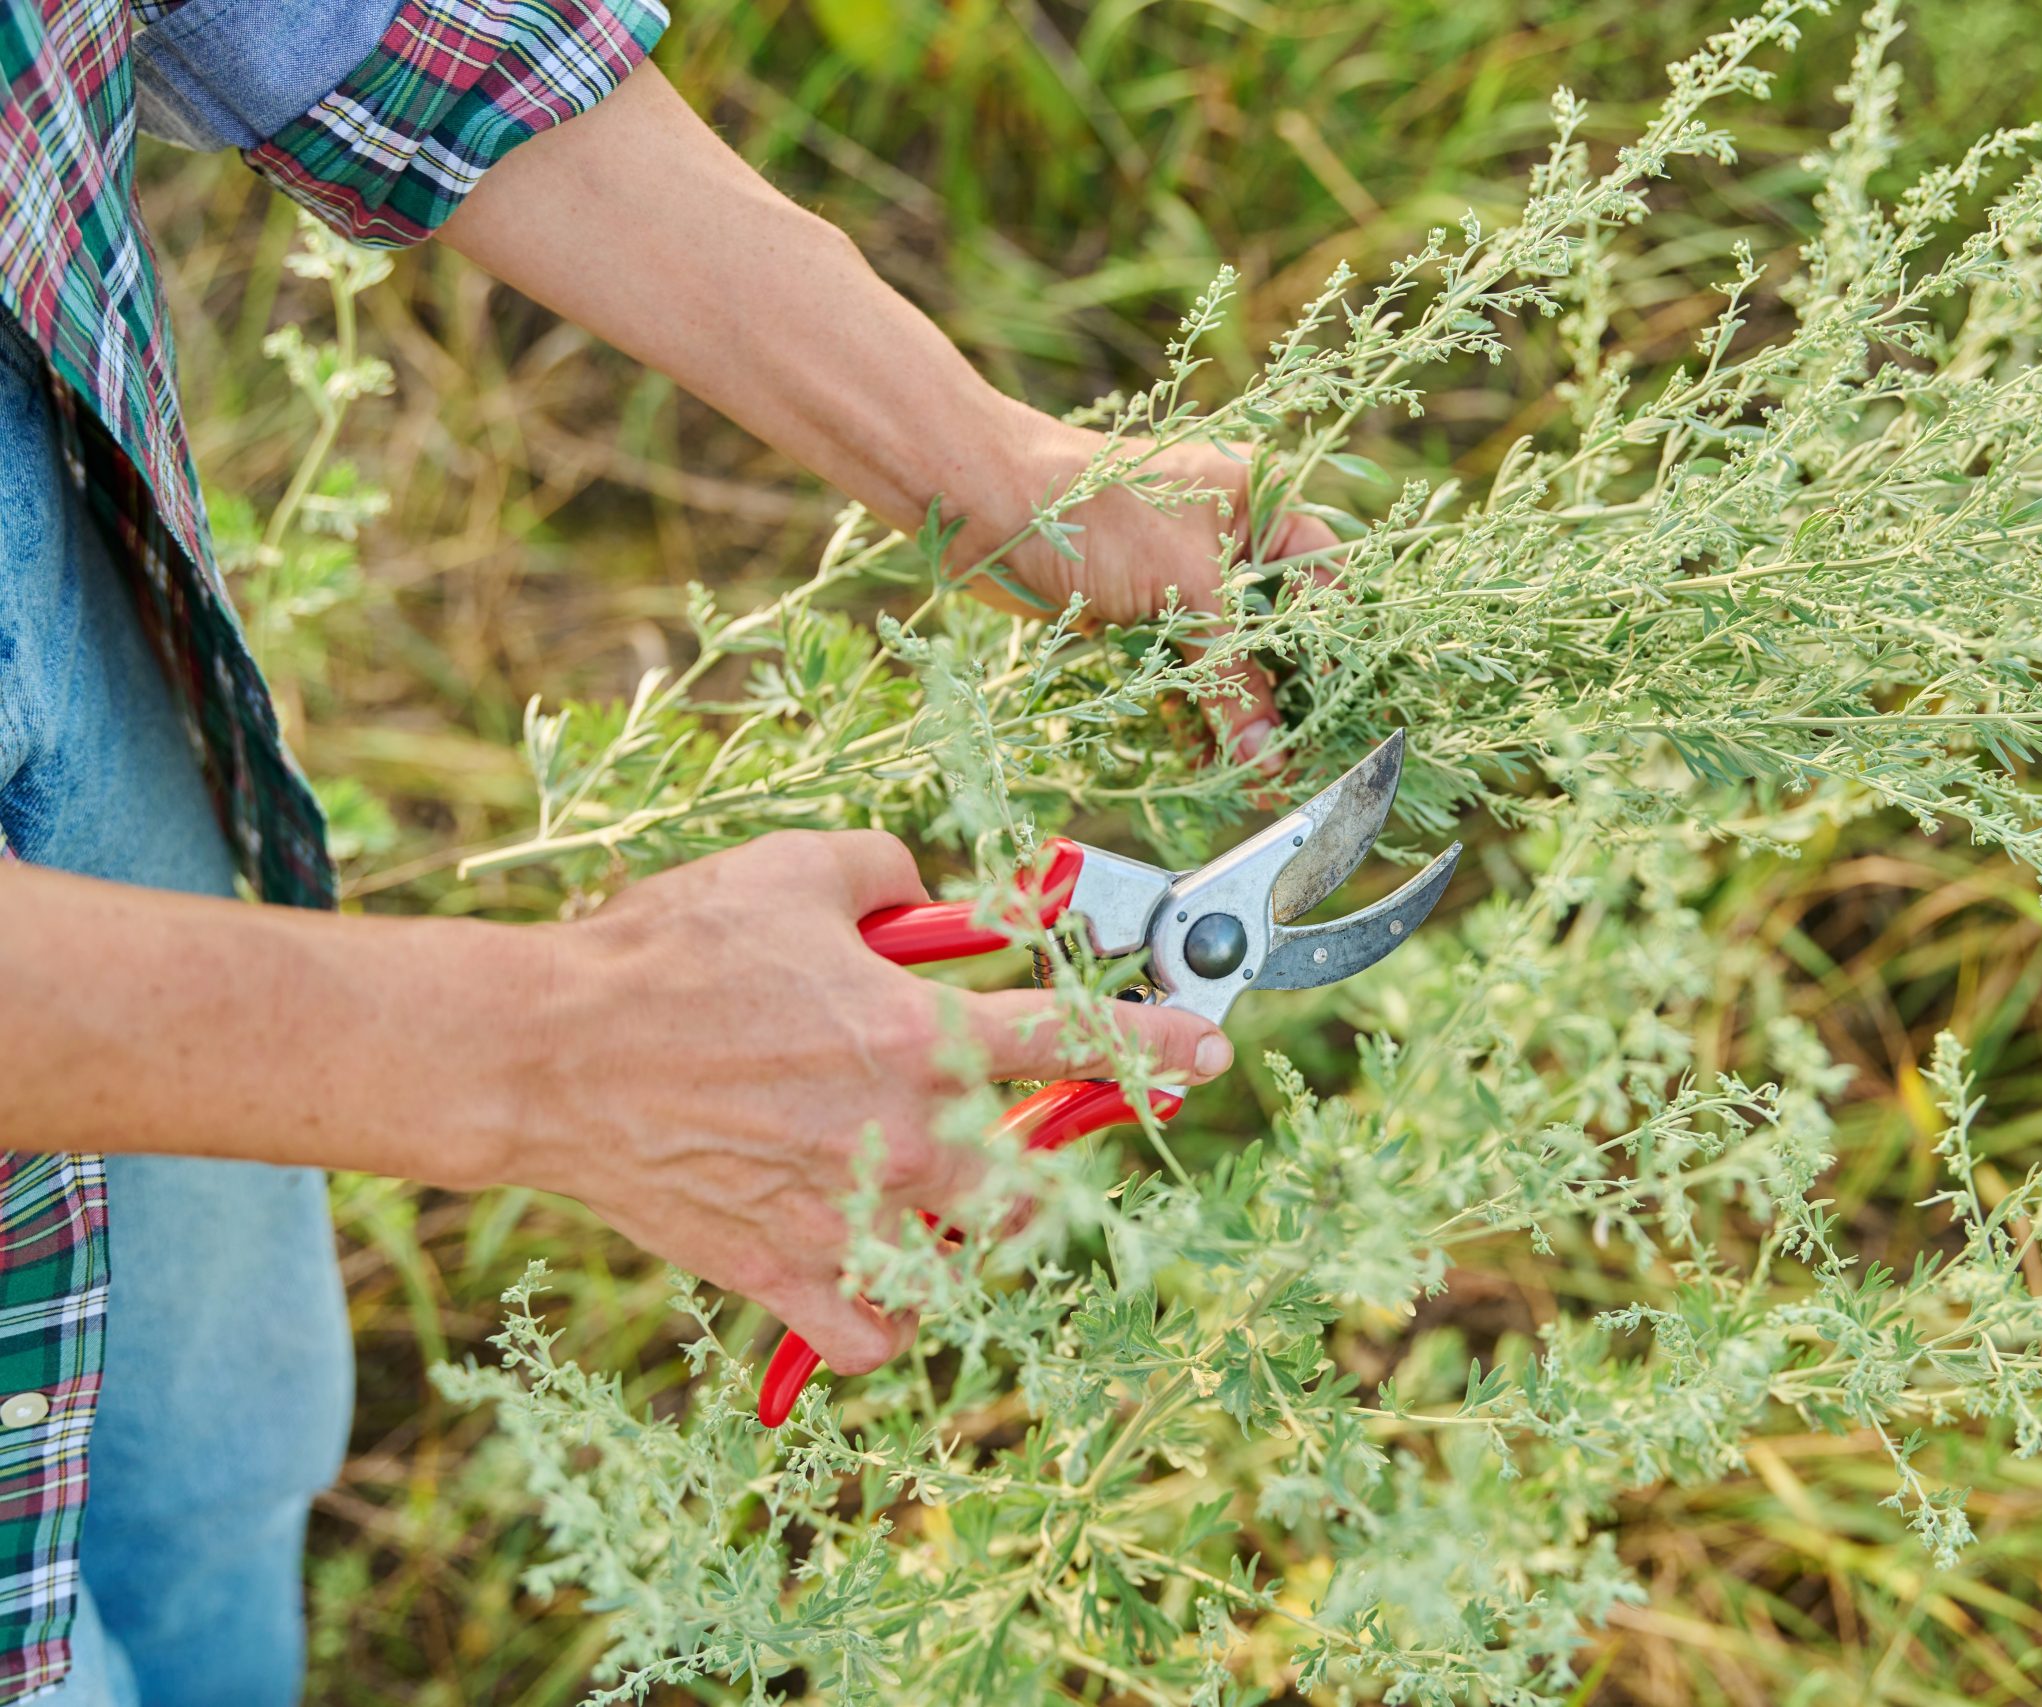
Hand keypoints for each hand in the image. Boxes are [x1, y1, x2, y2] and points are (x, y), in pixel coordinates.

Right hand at [508, 830, 1233, 1375]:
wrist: (547, 1055)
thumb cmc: (664, 954)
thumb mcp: (792, 870)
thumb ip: (890, 871)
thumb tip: (933, 893)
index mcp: (916, 1037)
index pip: (1074, 1041)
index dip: (1154, 1043)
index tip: (1206, 1051)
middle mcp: (900, 1140)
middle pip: (1039, 1182)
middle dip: (1047, 1158)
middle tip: (1012, 1131)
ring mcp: (846, 1219)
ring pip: (969, 1262)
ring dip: (972, 1230)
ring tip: (931, 1187)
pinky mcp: (783, 1274)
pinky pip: (879, 1331)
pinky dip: (893, 1310)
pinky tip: (880, 1266)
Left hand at [961, 422, 1341, 767]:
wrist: (987, 506)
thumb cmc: (1097, 512)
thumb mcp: (1187, 586)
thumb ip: (1233, 672)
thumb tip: (1270, 752)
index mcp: (1259, 503)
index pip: (1321, 579)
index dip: (1333, 645)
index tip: (1344, 709)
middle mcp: (1229, 541)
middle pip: (1278, 631)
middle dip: (1288, 696)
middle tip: (1305, 758)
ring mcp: (1183, 582)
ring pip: (1230, 661)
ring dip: (1243, 717)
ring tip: (1262, 779)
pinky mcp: (1142, 618)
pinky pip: (1186, 675)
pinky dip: (1198, 716)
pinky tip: (1214, 762)